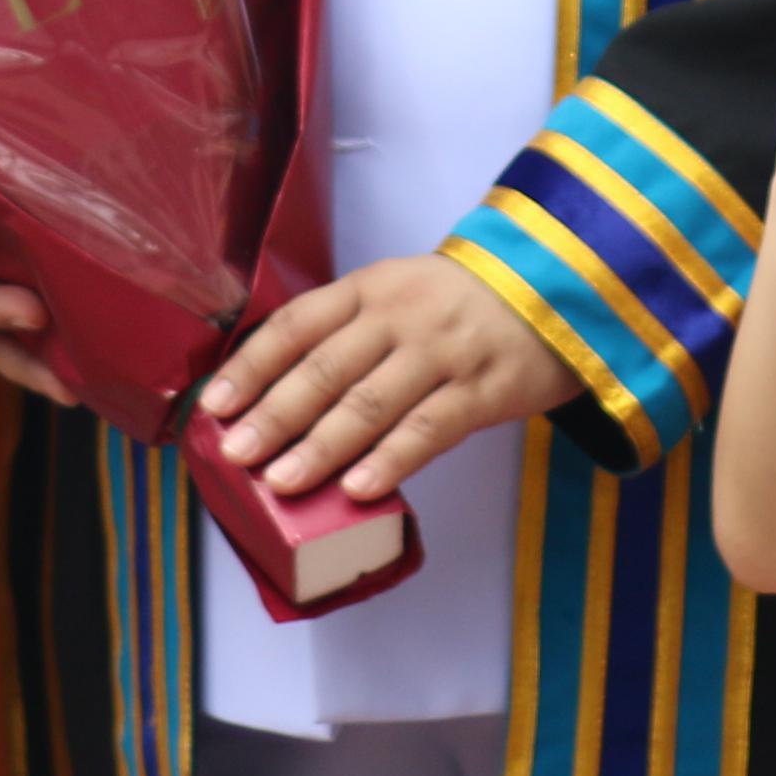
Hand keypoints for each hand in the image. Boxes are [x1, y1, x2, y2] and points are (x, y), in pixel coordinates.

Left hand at [204, 254, 580, 501]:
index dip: (253, 365)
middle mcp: (402, 316)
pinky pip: (430, 428)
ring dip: (321, 446)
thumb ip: (347, 336)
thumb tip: (276, 400)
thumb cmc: (459, 304)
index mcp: (371, 289)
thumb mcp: (399, 295)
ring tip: (282, 482)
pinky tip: (359, 490)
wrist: (559, 286)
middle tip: (236, 454)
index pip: (297, 325)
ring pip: (371, 403)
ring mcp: (444, 351)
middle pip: (326, 368)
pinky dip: (392, 460)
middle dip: (275, 415)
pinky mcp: (485, 388)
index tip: (216, 405)